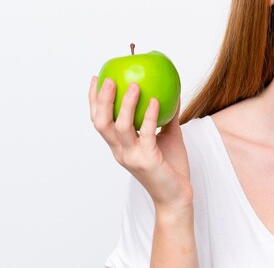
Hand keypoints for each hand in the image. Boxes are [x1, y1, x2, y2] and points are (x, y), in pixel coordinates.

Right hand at [88, 76, 192, 211]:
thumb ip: (166, 117)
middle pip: (102, 123)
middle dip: (102, 100)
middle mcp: (120, 151)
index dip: (94, 100)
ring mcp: (132, 156)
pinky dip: (150, 116)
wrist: (177, 196)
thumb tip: (171, 91)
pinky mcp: (147, 160)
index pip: (100, 121)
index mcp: (120, 146)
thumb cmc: (171, 166)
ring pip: (121, 127)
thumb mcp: (168, 136)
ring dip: (126, 104)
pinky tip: (156, 101)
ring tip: (134, 85)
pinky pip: (147, 134)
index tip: (97, 78)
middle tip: (109, 78)